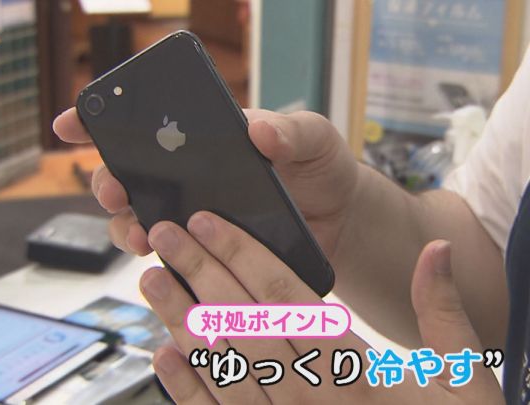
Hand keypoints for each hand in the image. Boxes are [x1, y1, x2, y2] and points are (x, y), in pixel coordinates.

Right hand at [52, 108, 358, 257]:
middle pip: (127, 180)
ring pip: (138, 223)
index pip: (142, 129)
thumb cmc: (321, 171)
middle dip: (108, 183)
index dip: (100, 125)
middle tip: (116, 190)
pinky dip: (158, 262)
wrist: (341, 222)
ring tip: (143, 234)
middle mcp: (187, 181)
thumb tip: (259, 130)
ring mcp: (192, 221)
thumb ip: (290, 130)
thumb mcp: (312, 139)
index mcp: (202, 143)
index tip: (71, 123)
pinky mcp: (205, 256)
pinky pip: (169, 260)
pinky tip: (164, 264)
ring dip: (128, 228)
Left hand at [140, 211, 503, 403]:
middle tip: (165, 232)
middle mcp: (312, 402)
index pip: (288, 302)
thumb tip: (437, 250)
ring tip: (153, 278)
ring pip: (222, 367)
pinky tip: (163, 352)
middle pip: (244, 325)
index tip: (209, 222)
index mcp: (356, 376)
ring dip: (182, 320)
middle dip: (201, 273)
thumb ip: (445, 314)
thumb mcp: (464, 381)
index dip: (244, 256)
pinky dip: (187, 388)